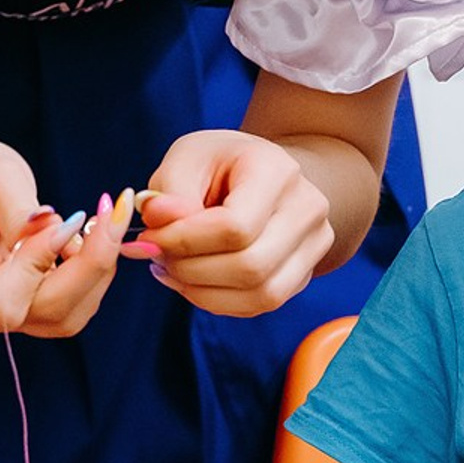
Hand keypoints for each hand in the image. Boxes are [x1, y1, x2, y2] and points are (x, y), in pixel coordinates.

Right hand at [0, 135, 132, 337]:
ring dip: (96, 268)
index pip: (4, 301)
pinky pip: (69, 304)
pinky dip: (91, 271)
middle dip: (91, 265)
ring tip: (98, 218)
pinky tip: (88, 234)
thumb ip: (18, 207)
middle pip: (46, 311)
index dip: (43, 266)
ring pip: (66, 314)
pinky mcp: (24, 307)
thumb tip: (57, 230)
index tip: (68, 217)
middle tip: (112, 210)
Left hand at [132, 130, 334, 316]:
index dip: (185, 241)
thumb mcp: (186, 159)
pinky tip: (194, 280)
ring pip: (261, 294)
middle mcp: (307, 207)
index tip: (149, 238)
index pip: (236, 226)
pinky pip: (261, 304)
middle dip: (192, 270)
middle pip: (251, 266)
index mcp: (277, 170)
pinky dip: (220, 300)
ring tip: (172, 270)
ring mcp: (314, 243)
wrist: (261, 171)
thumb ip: (168, 192)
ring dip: (203, 292)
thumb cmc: (219, 162)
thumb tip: (156, 223)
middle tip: (158, 257)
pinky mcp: (305, 272)